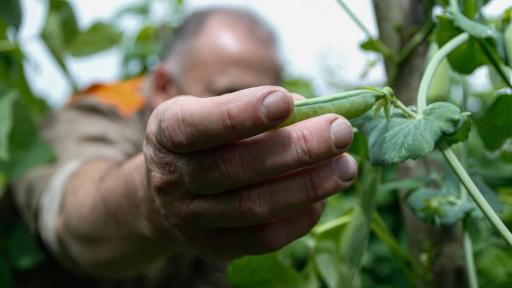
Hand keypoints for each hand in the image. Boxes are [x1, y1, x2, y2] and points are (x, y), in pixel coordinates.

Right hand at [143, 86, 356, 258]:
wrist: (169, 194)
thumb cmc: (203, 141)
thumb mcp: (211, 111)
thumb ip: (254, 109)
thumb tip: (314, 112)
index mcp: (167, 133)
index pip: (197, 126)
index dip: (241, 114)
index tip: (286, 100)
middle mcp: (172, 179)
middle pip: (235, 168)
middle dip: (296, 148)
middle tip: (340, 130)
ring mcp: (191, 219)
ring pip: (254, 207)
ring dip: (308, 186)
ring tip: (346, 167)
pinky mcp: (214, 247)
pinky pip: (263, 239)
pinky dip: (300, 218)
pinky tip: (323, 197)